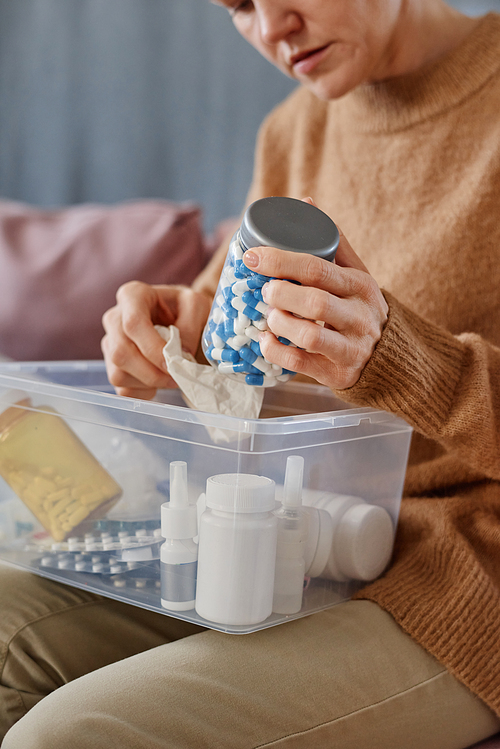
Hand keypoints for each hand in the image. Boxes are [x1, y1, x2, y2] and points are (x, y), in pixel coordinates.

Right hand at [101, 282, 211, 398]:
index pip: (133, 324)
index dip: (152, 349)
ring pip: (118, 374)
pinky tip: (158, 381)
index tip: (173, 364)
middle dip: (151, 373)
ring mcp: (110, 343)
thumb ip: (190, 326)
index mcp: (133, 296)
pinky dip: (143, 392)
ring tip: (170, 378)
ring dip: (149, 384)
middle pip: (121, 353)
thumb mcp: (196, 305)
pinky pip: (121, 388)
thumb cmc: (186, 308)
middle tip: (176, 379)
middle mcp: (114, 318)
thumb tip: (180, 354)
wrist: (179, 317)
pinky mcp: (111, 365)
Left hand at [242, 228, 387, 390]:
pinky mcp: (338, 374)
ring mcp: (350, 348)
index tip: (252, 257)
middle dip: (280, 294)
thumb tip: (306, 202)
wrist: (391, 358)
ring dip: (279, 324)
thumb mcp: (356, 275)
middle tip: (263, 291)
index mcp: (360, 286)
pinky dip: (276, 351)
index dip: (280, 261)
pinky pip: (301, 363)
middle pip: (314, 302)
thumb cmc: (362, 309)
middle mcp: (358, 316)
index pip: (317, 268)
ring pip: (309, 336)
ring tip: (269, 317)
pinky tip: (266, 340)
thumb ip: (333, 243)